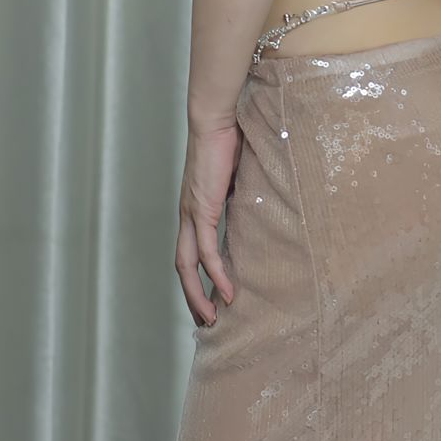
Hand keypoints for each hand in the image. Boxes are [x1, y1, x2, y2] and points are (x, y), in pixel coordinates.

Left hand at [177, 115, 241, 325]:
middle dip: (192, 297)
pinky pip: (206, 251)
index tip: (210, 299)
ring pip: (187, 265)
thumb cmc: (228, 141)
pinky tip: (227, 292)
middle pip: (182, 267)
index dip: (196, 279)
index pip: (190, 253)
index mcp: (194, 210)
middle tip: (206, 322)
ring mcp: (191, 214)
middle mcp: (187, 216)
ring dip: (198, 294)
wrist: (216, 119)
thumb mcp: (237, 180)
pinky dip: (215, 274)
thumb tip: (257, 210)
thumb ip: (240, 199)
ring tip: (213, 318)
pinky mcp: (201, 209)